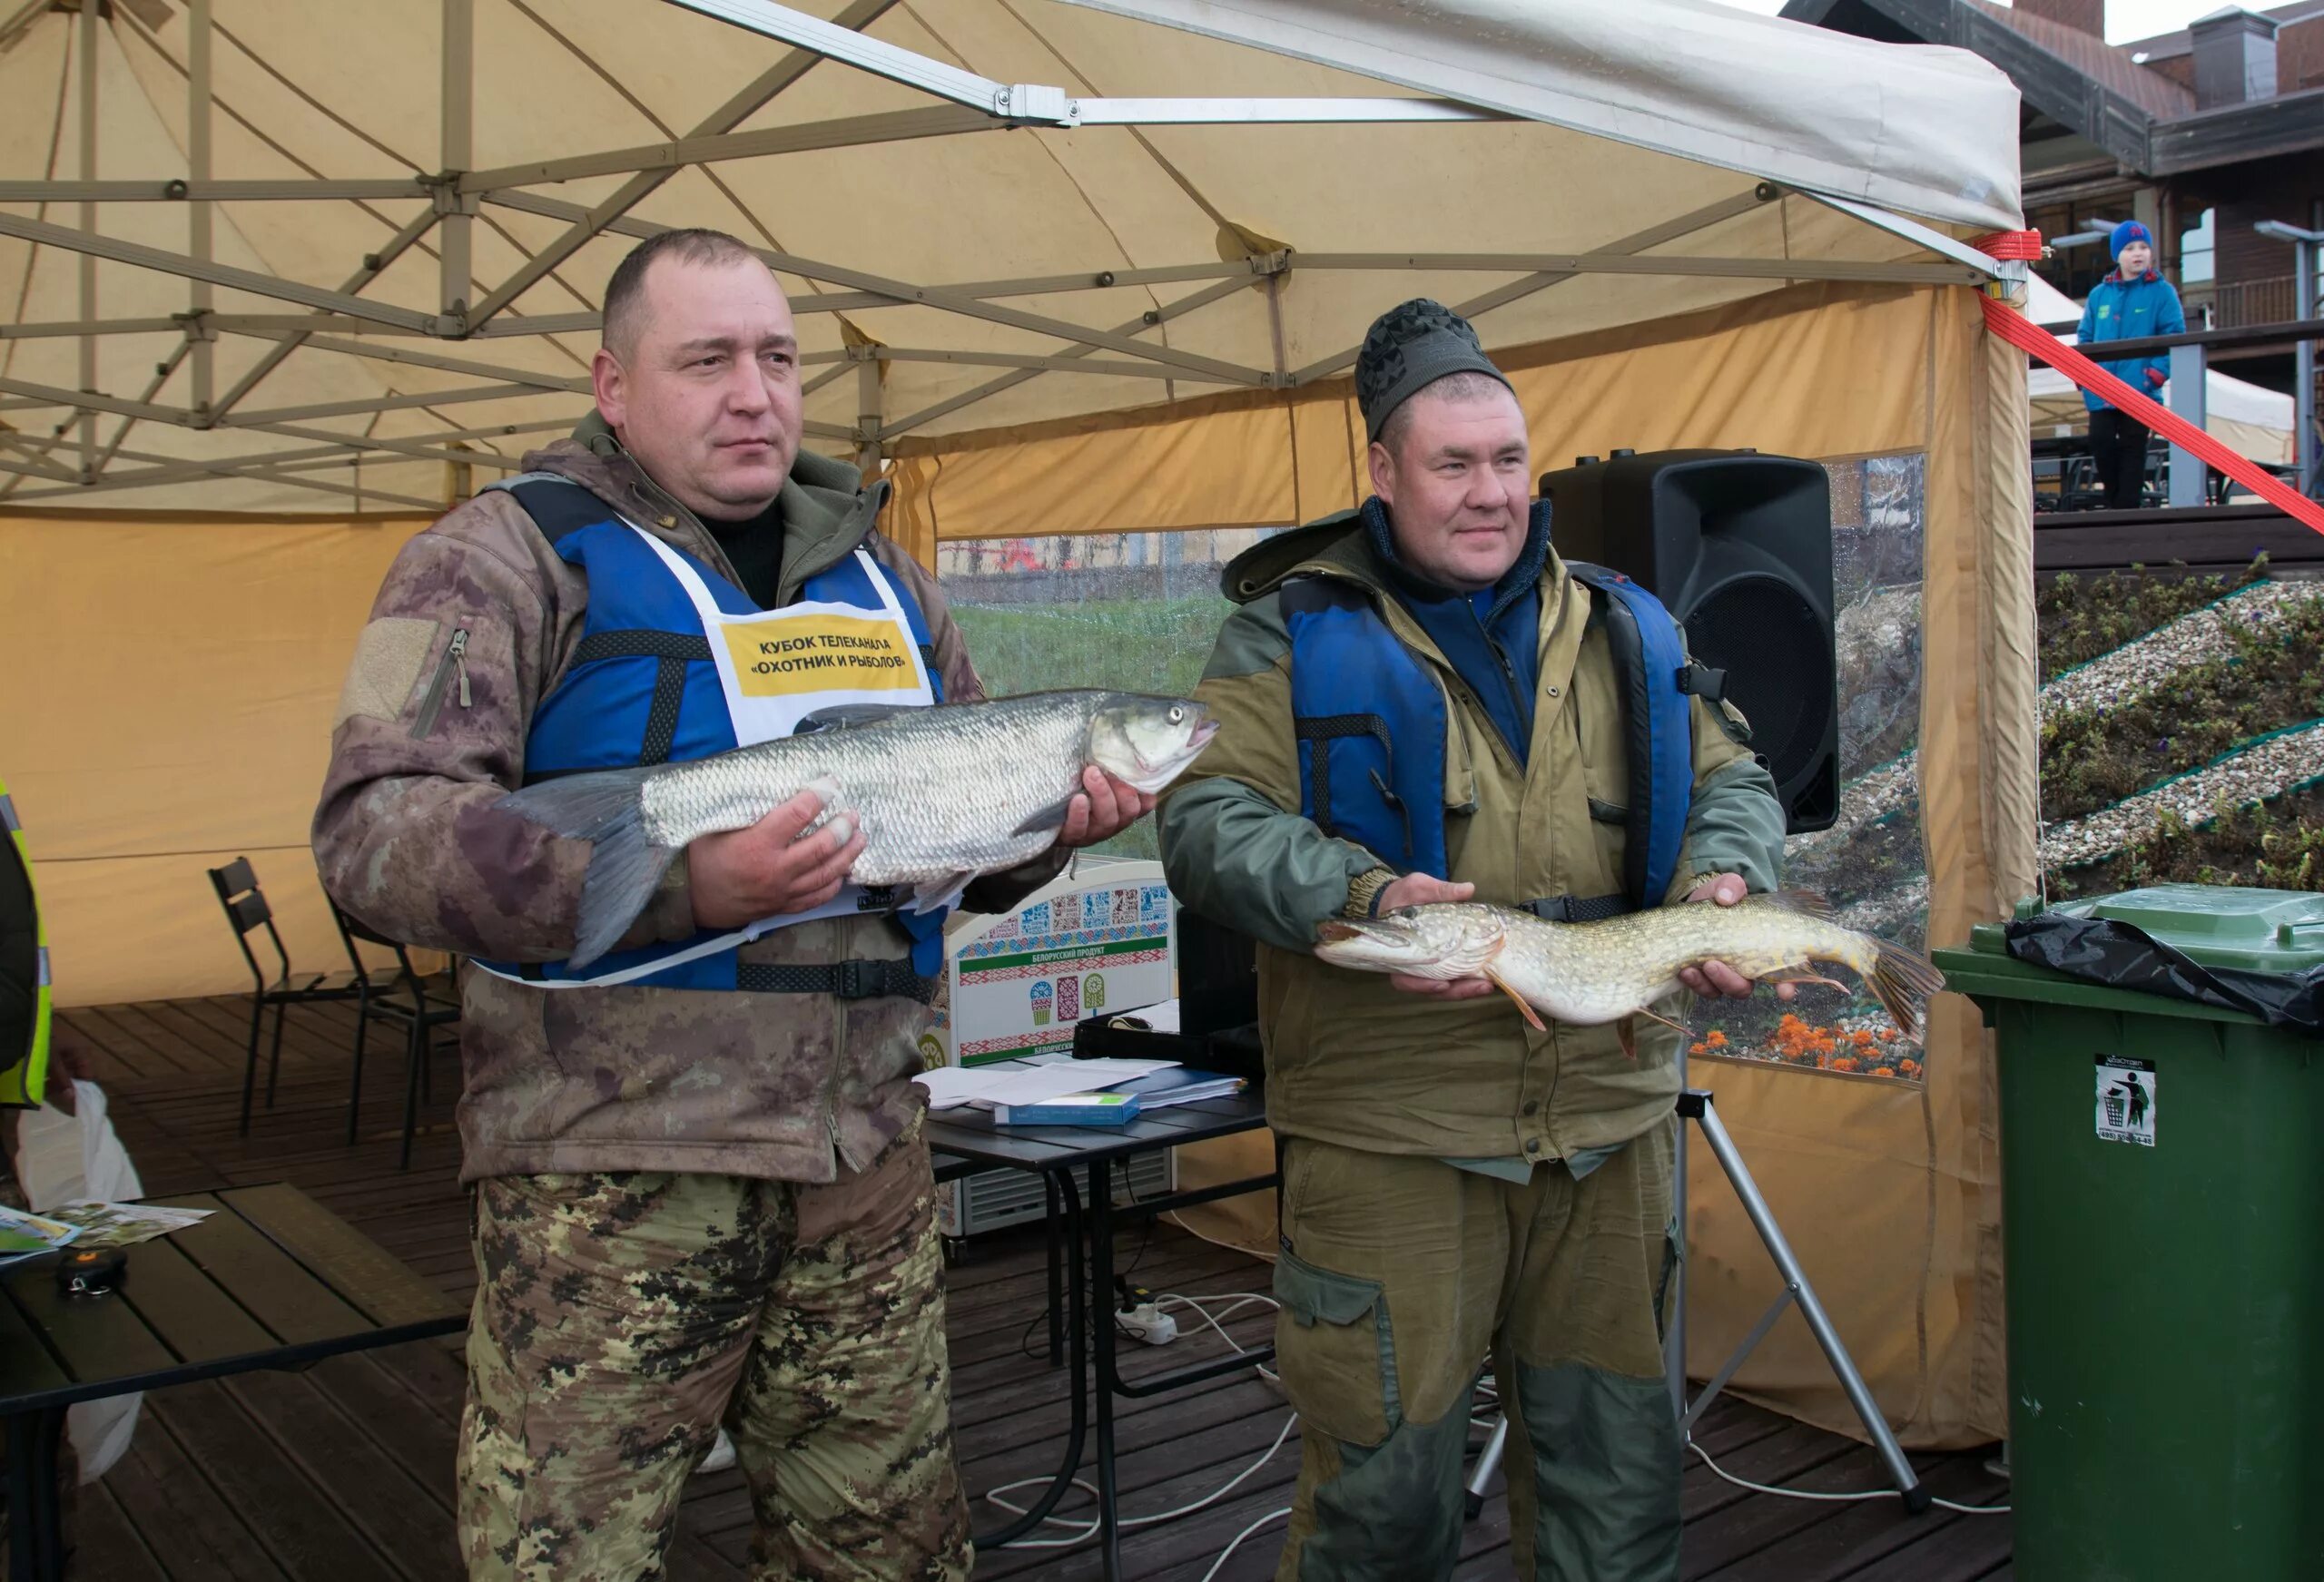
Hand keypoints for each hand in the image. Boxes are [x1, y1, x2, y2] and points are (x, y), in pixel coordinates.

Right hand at [688, 784, 866, 928]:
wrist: (688, 899)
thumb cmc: (700, 857)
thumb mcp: (716, 824)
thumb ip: (746, 807)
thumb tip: (768, 780)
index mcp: (757, 844)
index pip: (798, 815)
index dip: (818, 795)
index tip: (831, 784)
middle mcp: (774, 869)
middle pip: (821, 847)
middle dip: (842, 828)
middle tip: (853, 815)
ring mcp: (781, 891)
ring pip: (826, 874)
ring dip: (847, 855)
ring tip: (860, 839)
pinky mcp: (782, 906)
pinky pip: (816, 898)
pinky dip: (834, 885)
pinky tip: (844, 873)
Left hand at [1056, 766, 1153, 849]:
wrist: (1049, 820)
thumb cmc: (1077, 790)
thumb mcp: (1095, 777)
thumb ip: (1106, 765)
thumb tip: (1111, 735)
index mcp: (1123, 807)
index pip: (1146, 802)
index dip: (1146, 788)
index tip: (1137, 768)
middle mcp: (1114, 821)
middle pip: (1129, 810)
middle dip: (1123, 789)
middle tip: (1108, 768)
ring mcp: (1095, 832)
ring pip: (1108, 819)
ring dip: (1102, 794)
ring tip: (1091, 774)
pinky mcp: (1074, 836)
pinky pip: (1080, 828)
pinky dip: (1080, 813)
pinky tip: (1078, 799)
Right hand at [1376, 874, 1496, 1000]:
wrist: (1401, 899)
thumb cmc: (1405, 895)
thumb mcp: (1419, 887)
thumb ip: (1440, 891)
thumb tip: (1468, 889)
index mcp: (1398, 953)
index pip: (1405, 979)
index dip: (1423, 985)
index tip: (1443, 983)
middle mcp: (1412, 966)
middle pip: (1432, 989)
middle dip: (1458, 991)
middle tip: (1483, 986)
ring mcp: (1427, 968)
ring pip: (1446, 989)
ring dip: (1467, 990)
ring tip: (1489, 985)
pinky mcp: (1441, 964)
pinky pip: (1454, 979)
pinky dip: (1469, 981)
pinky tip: (1489, 978)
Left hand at [1676, 873, 1794, 1000]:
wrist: (1693, 903)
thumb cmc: (1721, 897)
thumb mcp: (1728, 886)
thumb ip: (1732, 886)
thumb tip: (1726, 898)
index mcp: (1763, 949)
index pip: (1784, 975)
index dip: (1787, 986)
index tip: (1784, 991)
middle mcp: (1745, 967)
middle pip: (1745, 988)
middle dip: (1733, 983)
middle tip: (1715, 965)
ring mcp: (1723, 974)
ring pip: (1722, 990)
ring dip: (1710, 982)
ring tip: (1694, 967)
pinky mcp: (1702, 976)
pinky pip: (1702, 988)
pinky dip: (1694, 982)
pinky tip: (1684, 969)